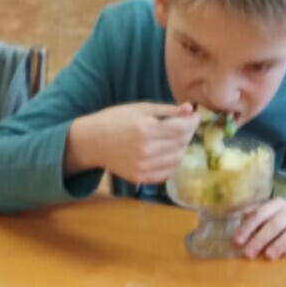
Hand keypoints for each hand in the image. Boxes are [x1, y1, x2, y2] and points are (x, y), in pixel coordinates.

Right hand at [73, 103, 198, 183]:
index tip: (194, 116)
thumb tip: (190, 109)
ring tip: (173, 139)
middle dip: (187, 133)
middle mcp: (145, 150)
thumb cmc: (115, 119)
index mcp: (145, 129)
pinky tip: (165, 153)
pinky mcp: (140, 178)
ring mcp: (143, 167)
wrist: (91, 142)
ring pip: (177, 159)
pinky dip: (171, 162)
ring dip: (181, 148)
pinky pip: (167, 172)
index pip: (181, 128)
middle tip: (184, 126)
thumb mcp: (140, 108)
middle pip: (181, 143)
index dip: (192, 122)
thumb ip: (167, 110)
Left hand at [234, 199, 285, 259]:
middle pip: (276, 223)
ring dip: (280, 243)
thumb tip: (240, 222)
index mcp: (277, 204)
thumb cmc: (283, 224)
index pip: (260, 213)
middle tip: (249, 254)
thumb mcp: (267, 220)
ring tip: (269, 256)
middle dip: (261, 239)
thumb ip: (254, 222)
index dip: (248, 227)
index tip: (237, 241)